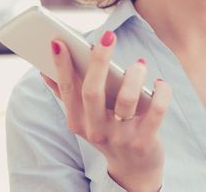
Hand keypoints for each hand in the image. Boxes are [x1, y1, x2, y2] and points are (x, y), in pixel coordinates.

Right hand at [40, 30, 171, 191]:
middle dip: (99, 60)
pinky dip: (161, 92)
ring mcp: (120, 137)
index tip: (59, 41)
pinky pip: (156, 110)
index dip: (61, 66)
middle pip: (92, 91)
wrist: (134, 169)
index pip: (67, 90)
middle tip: (108, 36)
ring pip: (126, 99)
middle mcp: (95, 131)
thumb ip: (68, 96)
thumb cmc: (108, 133)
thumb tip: (44, 72)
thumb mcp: (85, 119)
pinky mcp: (144, 141)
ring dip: (134, 75)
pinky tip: (160, 83)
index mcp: (78, 122)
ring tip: (140, 63)